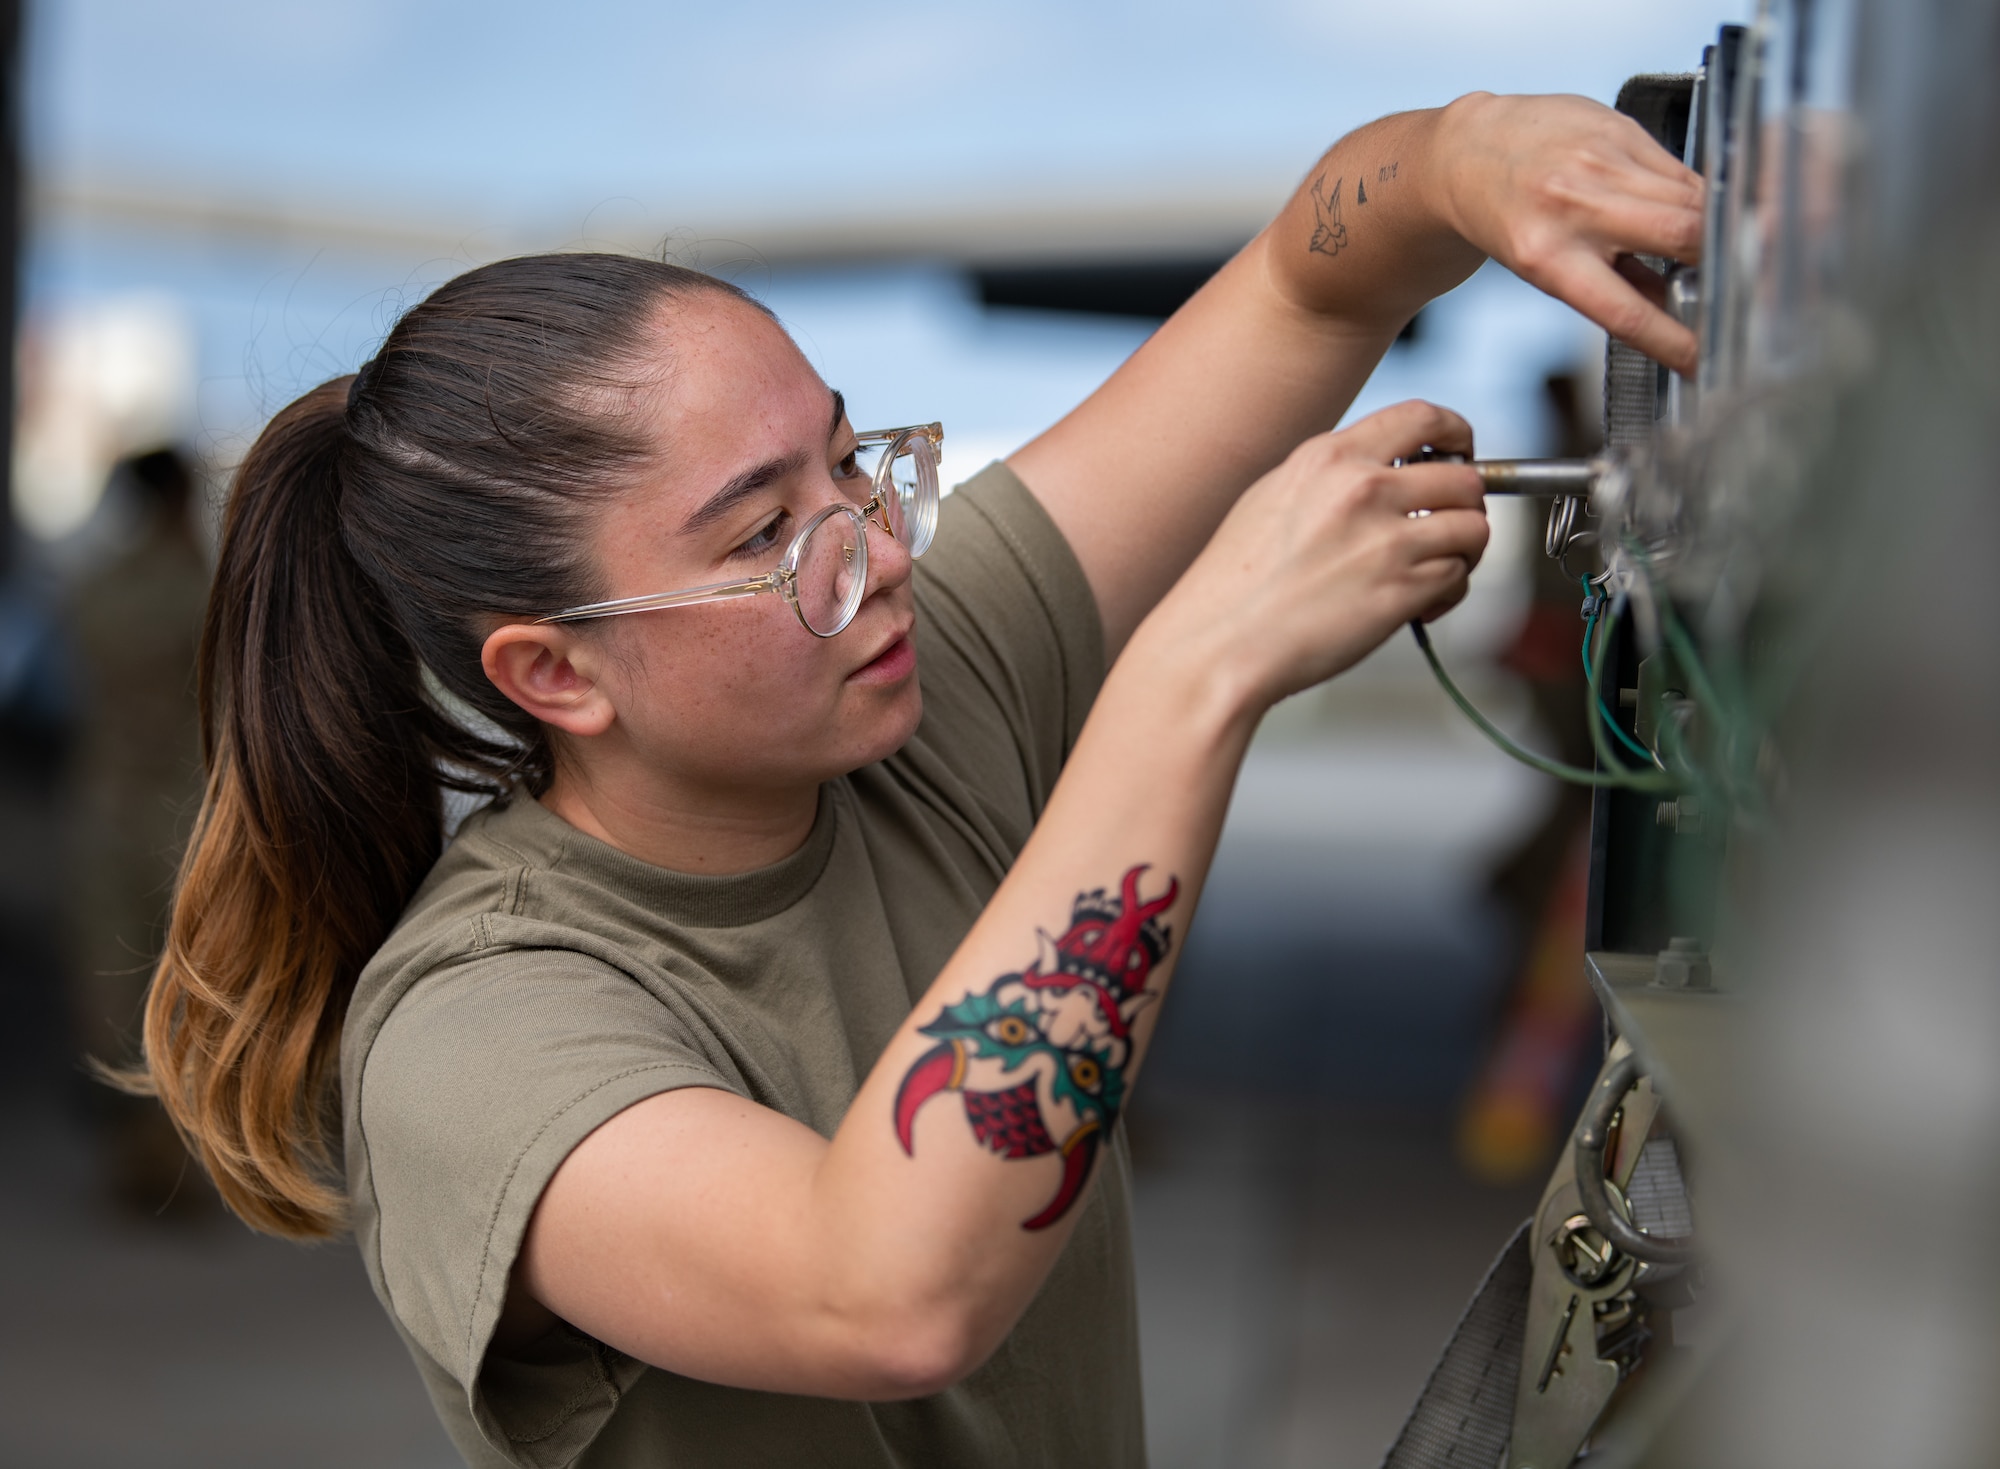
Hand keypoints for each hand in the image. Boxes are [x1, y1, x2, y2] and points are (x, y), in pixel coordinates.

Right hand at [1147, 400, 1488, 709]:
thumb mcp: (1273, 497)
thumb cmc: (1234, 583)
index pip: (1424, 417)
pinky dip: (1447, 594)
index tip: (1461, 455)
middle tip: (1448, 530)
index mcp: (1328, 456)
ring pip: (1473, 529)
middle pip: (1465, 477)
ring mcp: (1385, 540)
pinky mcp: (1400, 591)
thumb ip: (1332, 477)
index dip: (1458, 434)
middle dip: (1467, 506)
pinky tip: (1417, 608)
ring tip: (1434, 574)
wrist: (1218, 643)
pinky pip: (1456, 579)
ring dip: (1464, 554)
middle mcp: (1362, 488)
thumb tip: (1385, 474)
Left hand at [1428, 92, 1704, 372]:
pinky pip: (1682, 168)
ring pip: (1692, 199)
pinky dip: (1698, 194)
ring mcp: (1598, 161)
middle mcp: (1574, 205)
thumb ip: (1616, 287)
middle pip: (1682, 238)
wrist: (1472, 151)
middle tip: (1742, 285)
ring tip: (1723, 247)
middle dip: (1721, 264)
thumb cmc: (1513, 218)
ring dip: (1717, 227)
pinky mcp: (1619, 128)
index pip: (1626, 312)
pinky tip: (1694, 207)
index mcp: (1548, 257)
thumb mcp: (1549, 268)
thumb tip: (1678, 317)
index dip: (1674, 340)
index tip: (1704, 359)